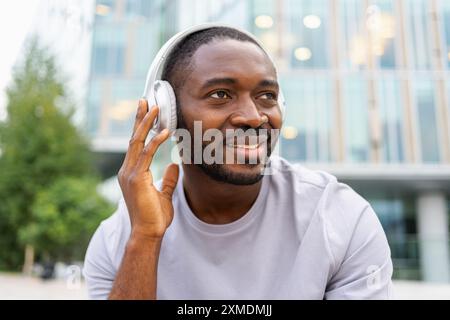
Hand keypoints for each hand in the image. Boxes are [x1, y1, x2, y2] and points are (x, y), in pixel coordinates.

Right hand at [118, 99, 178, 239]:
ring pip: (137, 142)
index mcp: (132, 173)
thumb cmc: (154, 217)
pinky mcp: (136, 179)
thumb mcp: (164, 194)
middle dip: (140, 119)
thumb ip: (167, 179)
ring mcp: (130, 174)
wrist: (148, 233)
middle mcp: (127, 171)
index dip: (141, 128)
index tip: (147, 112)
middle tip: (145, 100)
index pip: (137, 145)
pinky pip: (146, 155)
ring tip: (154, 107)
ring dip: (146, 124)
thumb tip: (174, 165)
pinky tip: (164, 131)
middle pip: (134, 138)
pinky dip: (155, 141)